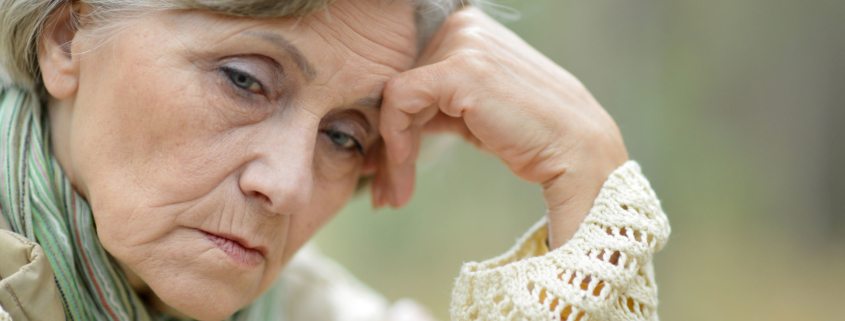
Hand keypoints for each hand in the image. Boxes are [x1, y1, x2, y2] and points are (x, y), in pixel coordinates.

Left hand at [373, 7, 627, 247]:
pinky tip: (403, 173)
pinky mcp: (458, 70)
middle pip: (399, 84)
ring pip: (394, 96)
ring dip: (390, 151)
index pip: (411, 70)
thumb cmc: (532, 136)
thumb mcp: (475, 110)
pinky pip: (400, 102)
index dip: (393, 118)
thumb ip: (438, 103)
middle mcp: (464, 26)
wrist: (577, 152)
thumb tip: (389, 124)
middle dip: (388, 141)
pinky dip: (395, 140)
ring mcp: (463, 43)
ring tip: (392, 193)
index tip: (385, 162)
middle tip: (383, 187)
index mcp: (470, 29)